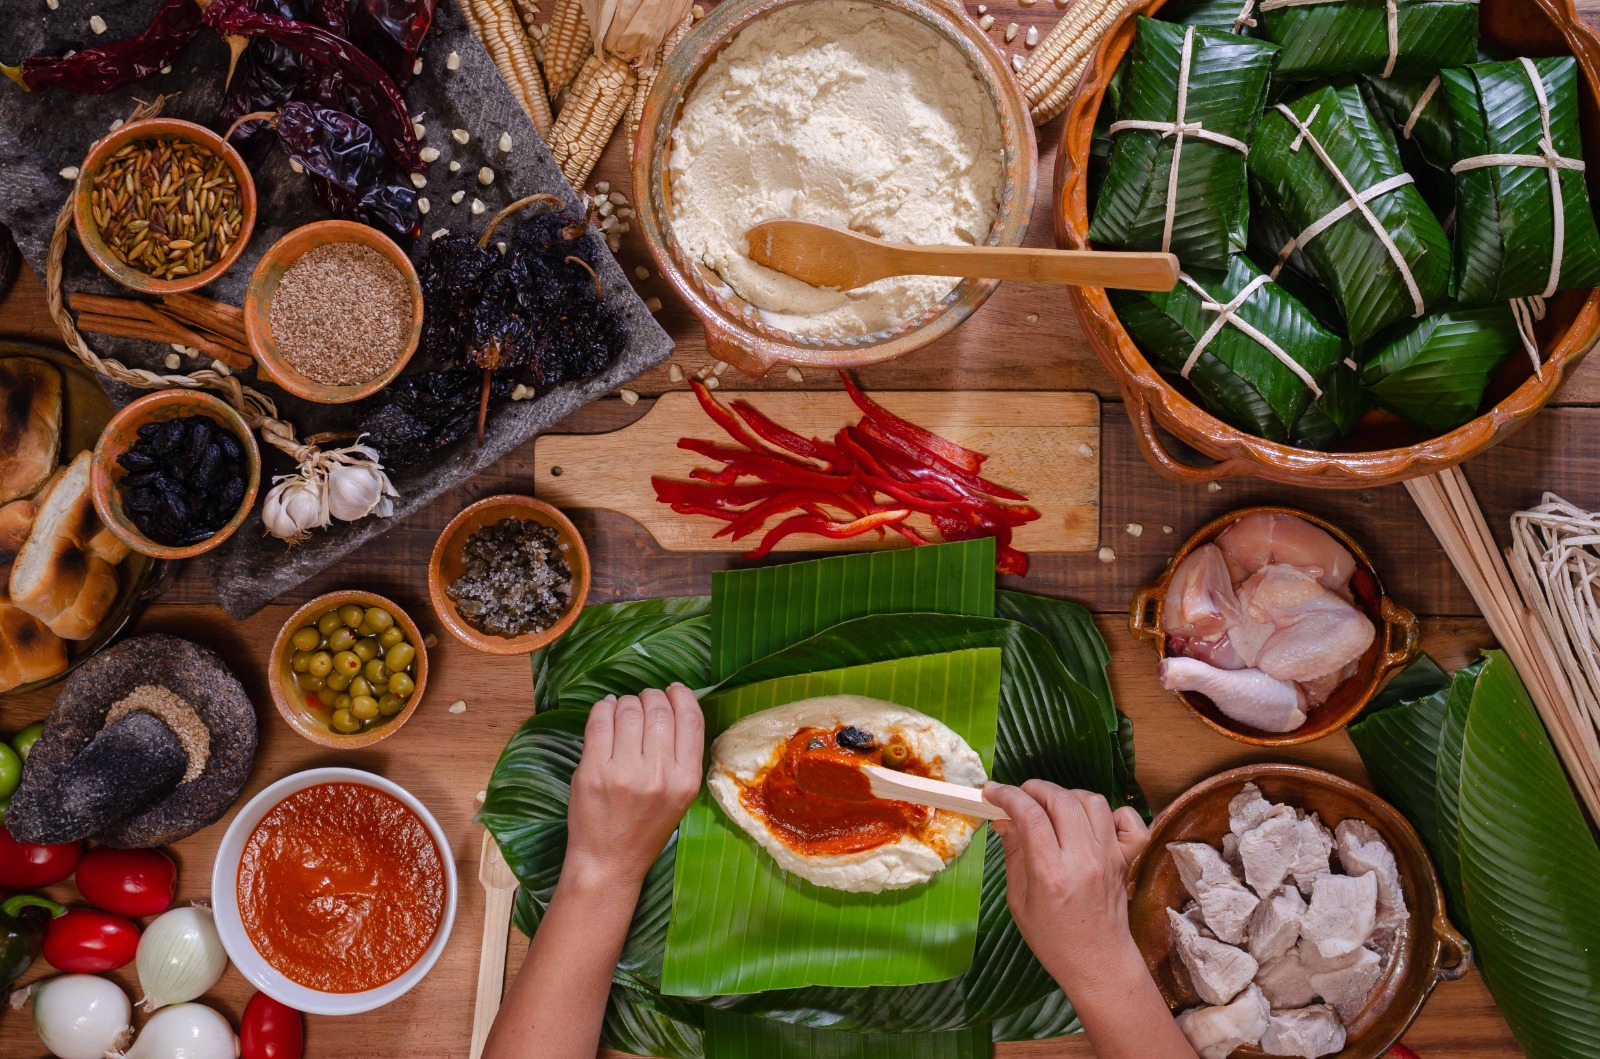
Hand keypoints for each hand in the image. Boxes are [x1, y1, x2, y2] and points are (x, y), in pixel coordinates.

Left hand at [564, 684, 704, 889]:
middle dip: (649, 697)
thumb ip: (680, 755)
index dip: (681, 695)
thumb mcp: (680, 796)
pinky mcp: (593, 771)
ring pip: (629, 710)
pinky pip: (600, 721)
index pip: (690, 719)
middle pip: (658, 709)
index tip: (672, 691)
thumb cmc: (645, 827)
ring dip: (625, 702)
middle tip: (642, 704)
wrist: (609, 862)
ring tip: (622, 711)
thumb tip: (672, 705)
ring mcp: (624, 773)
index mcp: (686, 780)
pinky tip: (605, 711)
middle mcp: (659, 775)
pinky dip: (603, 708)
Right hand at [984, 780, 1149, 991]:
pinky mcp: (1128, 859)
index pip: (1030, 815)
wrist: (1098, 963)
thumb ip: (1014, 854)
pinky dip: (1113, 812)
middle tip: (1020, 797)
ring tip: (1052, 808)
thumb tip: (1006, 819)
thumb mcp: (1019, 901)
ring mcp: (1110, 856)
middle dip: (1034, 789)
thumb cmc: (1052, 938)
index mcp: (1051, 873)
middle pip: (1061, 800)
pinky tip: (1094, 822)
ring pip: (1093, 801)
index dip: (1008, 795)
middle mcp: (1084, 859)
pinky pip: (1130, 820)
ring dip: (1067, 796)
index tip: (992, 792)